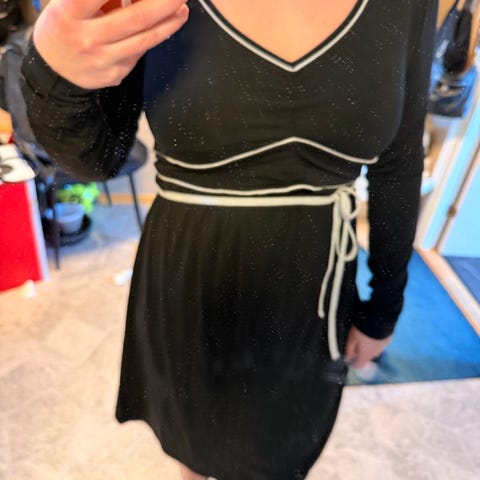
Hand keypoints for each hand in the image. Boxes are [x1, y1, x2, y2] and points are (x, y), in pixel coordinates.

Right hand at [33, 0, 188, 88]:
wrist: (54, 69)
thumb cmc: (64, 26)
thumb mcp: (69, 3)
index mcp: (69, 14)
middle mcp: (87, 39)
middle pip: (136, 18)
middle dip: (163, 4)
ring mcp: (103, 61)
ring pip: (145, 39)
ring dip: (169, 23)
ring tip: (181, 8)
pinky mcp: (115, 74)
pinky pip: (139, 52)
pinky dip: (154, 36)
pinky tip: (164, 25)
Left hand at [344, 325, 392, 368]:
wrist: (379, 320)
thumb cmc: (362, 331)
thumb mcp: (351, 339)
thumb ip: (349, 350)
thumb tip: (347, 359)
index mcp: (365, 356)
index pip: (359, 366)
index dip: (354, 362)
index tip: (351, 355)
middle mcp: (375, 355)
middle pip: (366, 357)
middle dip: (361, 352)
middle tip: (357, 341)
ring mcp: (383, 348)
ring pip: (374, 350)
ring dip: (369, 346)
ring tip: (365, 335)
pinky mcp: (388, 340)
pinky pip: (380, 343)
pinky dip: (376, 340)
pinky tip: (373, 333)